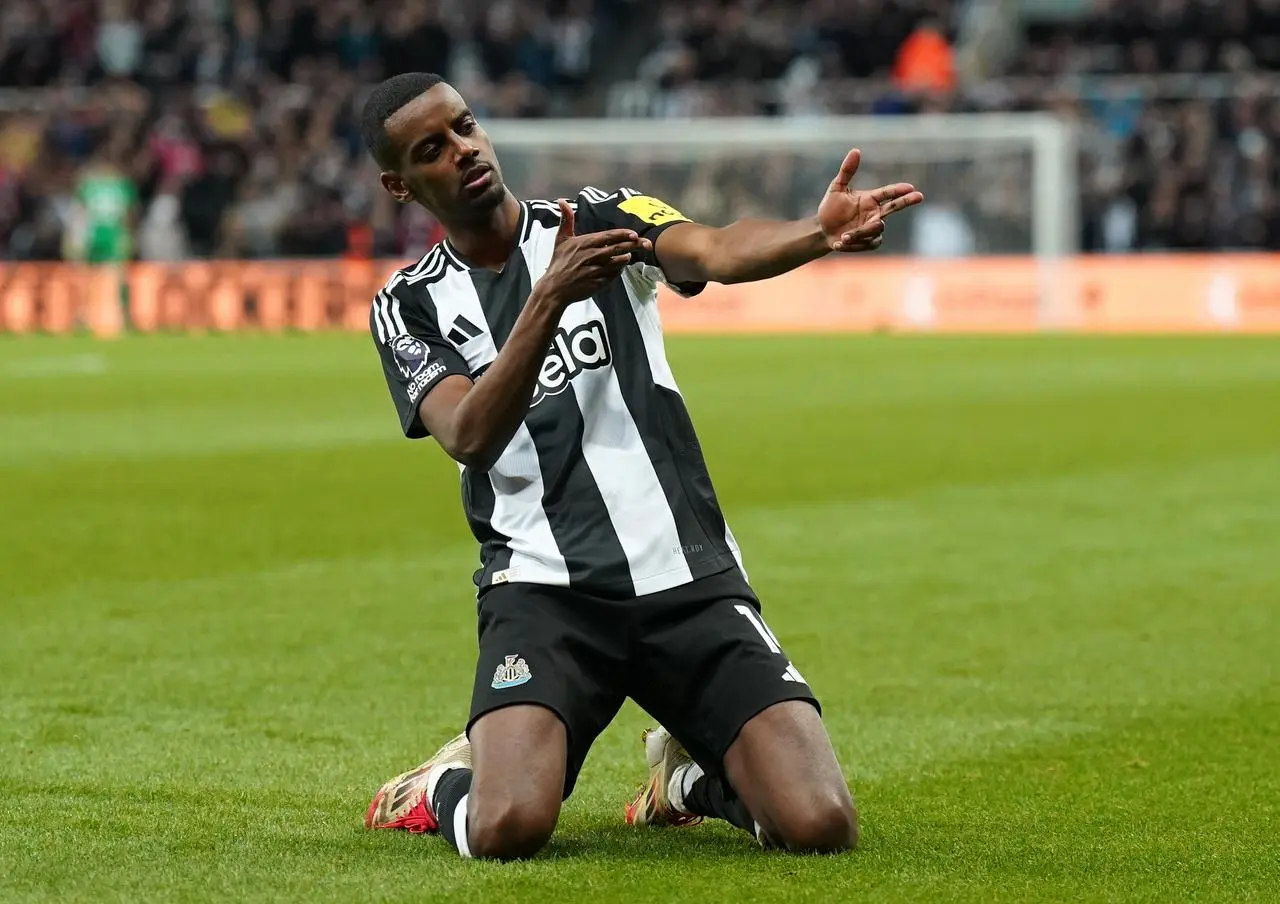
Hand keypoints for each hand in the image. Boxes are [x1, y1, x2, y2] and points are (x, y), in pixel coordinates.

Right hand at [536, 200, 652, 305]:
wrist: (554, 289)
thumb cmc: (558, 263)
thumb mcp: (560, 239)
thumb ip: (566, 220)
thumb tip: (561, 200)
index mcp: (585, 243)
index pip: (608, 236)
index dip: (623, 235)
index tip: (634, 234)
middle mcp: (592, 256)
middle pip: (618, 248)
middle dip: (634, 245)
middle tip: (646, 243)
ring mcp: (596, 270)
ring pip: (618, 262)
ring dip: (626, 258)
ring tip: (629, 255)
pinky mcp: (598, 283)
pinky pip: (614, 275)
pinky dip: (618, 270)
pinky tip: (619, 267)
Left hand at [817, 149, 924, 252]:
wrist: (823, 230)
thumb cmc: (831, 208)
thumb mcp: (836, 188)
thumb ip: (847, 171)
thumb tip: (855, 150)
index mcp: (870, 198)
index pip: (888, 192)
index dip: (899, 190)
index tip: (910, 187)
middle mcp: (875, 212)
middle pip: (895, 207)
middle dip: (906, 201)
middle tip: (919, 196)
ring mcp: (873, 228)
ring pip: (877, 229)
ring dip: (860, 233)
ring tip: (843, 236)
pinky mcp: (868, 242)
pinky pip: (869, 243)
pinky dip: (854, 244)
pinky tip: (838, 243)